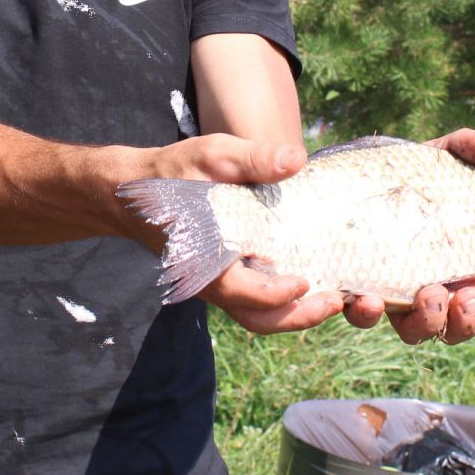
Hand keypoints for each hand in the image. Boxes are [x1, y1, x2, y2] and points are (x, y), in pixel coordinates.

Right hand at [133, 133, 344, 334]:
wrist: (136, 192)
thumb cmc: (173, 173)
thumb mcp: (212, 155)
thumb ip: (252, 158)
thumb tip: (296, 159)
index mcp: (207, 262)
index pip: (246, 294)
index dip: (278, 294)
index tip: (305, 281)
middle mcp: (216, 283)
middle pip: (261, 319)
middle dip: (301, 317)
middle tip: (338, 303)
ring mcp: (225, 283)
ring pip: (263, 315)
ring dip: (299, 313)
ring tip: (338, 298)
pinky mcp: (233, 276)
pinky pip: (262, 300)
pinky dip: (290, 300)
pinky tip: (319, 279)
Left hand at [335, 126, 474, 343]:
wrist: (342, 179)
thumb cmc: (402, 174)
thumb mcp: (434, 158)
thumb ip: (463, 149)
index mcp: (460, 267)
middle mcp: (430, 289)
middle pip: (456, 326)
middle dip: (467, 320)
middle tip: (469, 298)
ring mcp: (392, 295)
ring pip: (415, 330)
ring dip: (428, 320)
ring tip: (429, 294)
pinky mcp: (353, 292)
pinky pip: (361, 316)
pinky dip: (367, 313)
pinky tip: (368, 298)